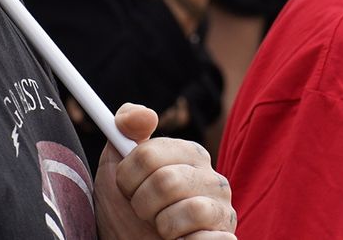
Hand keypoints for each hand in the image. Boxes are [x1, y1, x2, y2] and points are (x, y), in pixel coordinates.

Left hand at [96, 104, 235, 239]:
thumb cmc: (127, 211)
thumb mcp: (116, 167)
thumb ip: (126, 127)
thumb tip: (146, 115)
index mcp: (190, 154)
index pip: (148, 154)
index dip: (127, 178)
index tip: (126, 190)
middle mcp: (213, 178)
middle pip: (166, 181)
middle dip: (143, 204)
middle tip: (144, 213)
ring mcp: (223, 211)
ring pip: (190, 210)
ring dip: (163, 227)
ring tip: (162, 231)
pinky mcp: (226, 239)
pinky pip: (207, 239)